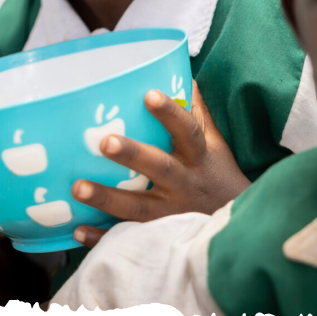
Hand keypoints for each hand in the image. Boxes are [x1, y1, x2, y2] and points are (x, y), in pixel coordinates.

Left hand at [70, 81, 249, 247]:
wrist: (239, 233)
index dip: (169, 113)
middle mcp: (185, 185)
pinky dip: (103, 238)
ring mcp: (172, 215)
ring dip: (107, 198)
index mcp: (198, 158)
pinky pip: (128, 238)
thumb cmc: (220, 180)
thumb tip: (185, 77)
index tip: (149, 94)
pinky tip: (77, 229)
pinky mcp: (159, 238)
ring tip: (77, 187)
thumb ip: (198, 114)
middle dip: (132, 155)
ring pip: (138, 207)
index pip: (187, 131)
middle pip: (160, 168)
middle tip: (104, 142)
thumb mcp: (216, 147)